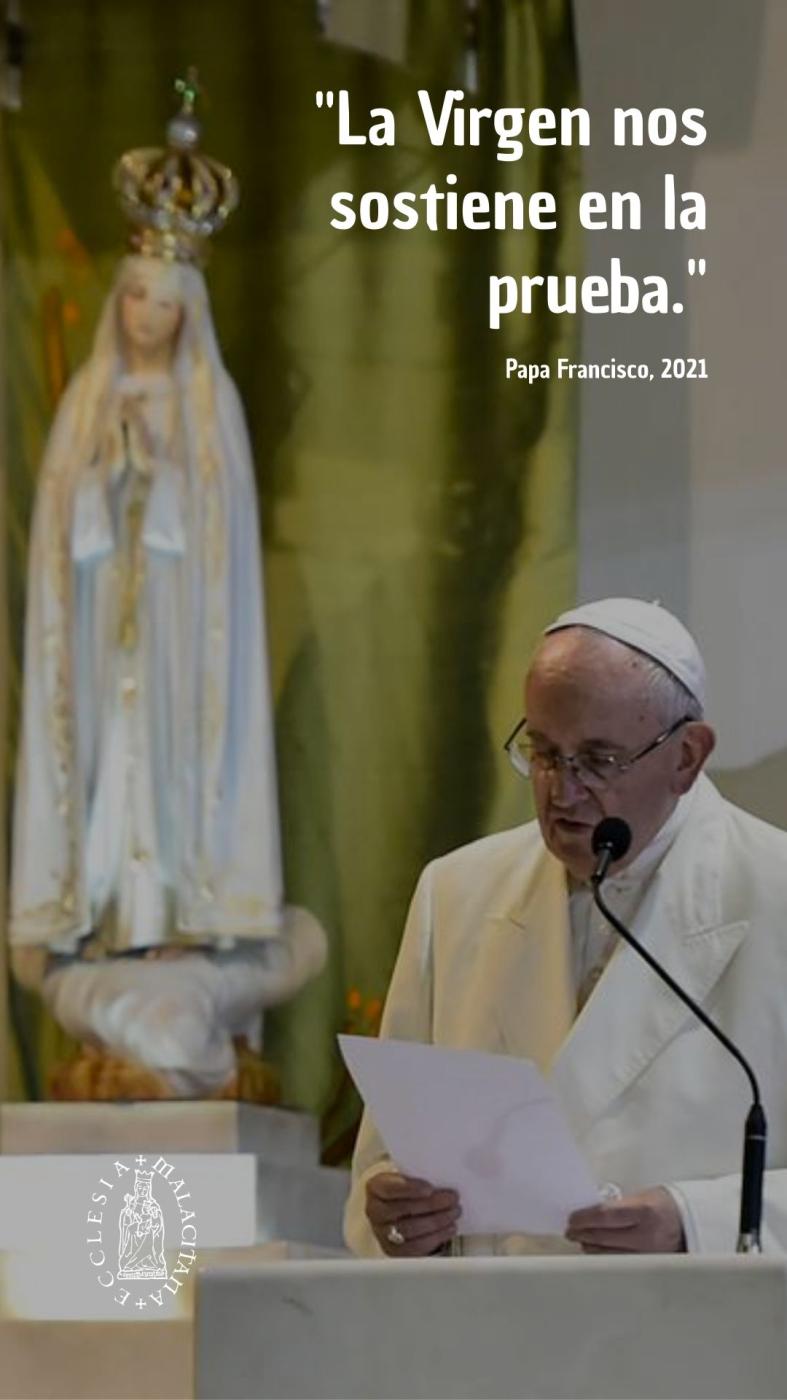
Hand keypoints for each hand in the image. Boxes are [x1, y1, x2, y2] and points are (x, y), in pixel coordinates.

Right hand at [365, 1172, 460, 1255]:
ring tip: (453, 1212)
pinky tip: (448, 1228)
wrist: (397, 1210)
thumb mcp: (407, 1176)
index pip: (389, 1188)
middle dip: (432, 1205)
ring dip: (437, 1221)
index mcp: (375, 1188)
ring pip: (410, 1230)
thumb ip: (419, 1175)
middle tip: (452, 1199)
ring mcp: (382, 1234)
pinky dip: (436, 1237)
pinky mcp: (395, 1251)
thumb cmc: (406, 1190)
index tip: (430, 1188)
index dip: (410, 1188)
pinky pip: (416, 1247)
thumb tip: (443, 1177)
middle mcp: (375, 1212)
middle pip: (403, 1210)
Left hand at [566, 1186, 685, 1253]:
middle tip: (571, 1230)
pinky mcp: (648, 1267)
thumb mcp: (641, 1197)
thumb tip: (590, 1212)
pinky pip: (620, 1264)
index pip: (605, 1216)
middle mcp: (646, 1235)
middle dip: (582, 1234)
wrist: (691, 1223)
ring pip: (609, 1255)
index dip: (584, 1218)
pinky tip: (598, 1251)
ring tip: (582, 1239)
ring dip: (591, 1247)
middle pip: (603, 1238)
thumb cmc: (665, 1205)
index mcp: (643, 1211)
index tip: (572, 1219)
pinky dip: (606, 1257)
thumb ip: (618, 1206)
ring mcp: (647, 1254)